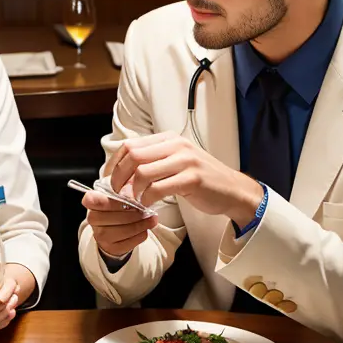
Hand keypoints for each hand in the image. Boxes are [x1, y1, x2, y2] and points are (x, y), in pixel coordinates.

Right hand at [83, 187, 158, 256]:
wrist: (113, 226)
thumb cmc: (117, 206)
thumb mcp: (118, 193)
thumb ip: (124, 190)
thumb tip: (134, 192)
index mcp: (91, 201)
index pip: (91, 200)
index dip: (108, 200)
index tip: (124, 199)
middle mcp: (93, 219)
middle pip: (111, 216)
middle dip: (132, 213)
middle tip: (145, 210)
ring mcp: (100, 235)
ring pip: (122, 231)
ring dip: (140, 224)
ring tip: (151, 219)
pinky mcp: (111, 248)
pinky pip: (128, 242)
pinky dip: (140, 234)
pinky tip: (146, 228)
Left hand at [108, 132, 262, 227]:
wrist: (232, 189)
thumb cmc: (200, 179)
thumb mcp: (175, 162)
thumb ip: (152, 163)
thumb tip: (122, 174)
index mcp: (169, 138)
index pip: (130, 145)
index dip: (115, 163)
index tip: (110, 179)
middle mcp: (176, 145)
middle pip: (133, 155)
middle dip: (120, 176)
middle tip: (119, 192)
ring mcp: (185, 160)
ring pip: (143, 172)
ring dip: (134, 190)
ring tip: (135, 200)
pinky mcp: (192, 178)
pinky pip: (159, 188)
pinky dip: (148, 199)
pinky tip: (149, 204)